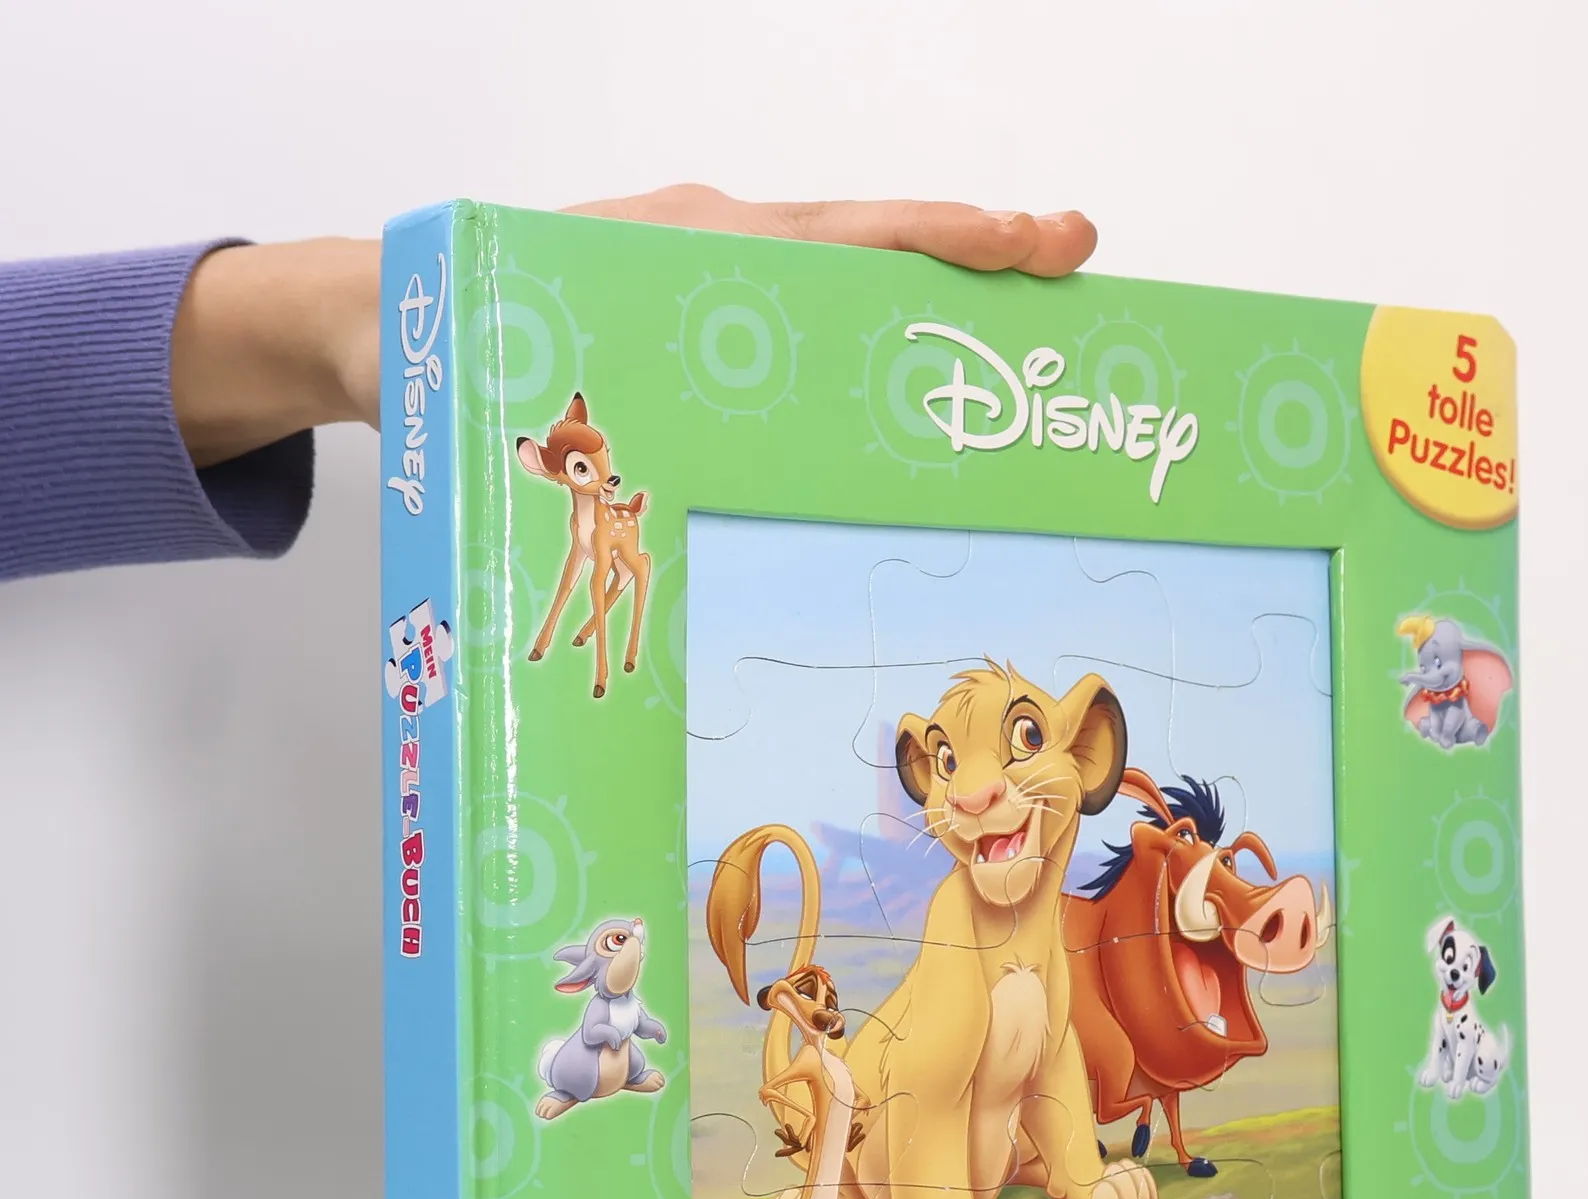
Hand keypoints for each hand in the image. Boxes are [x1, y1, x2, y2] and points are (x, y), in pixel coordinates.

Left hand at [170, 187, 1096, 467]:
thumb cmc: (452, 338)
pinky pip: (804, 303)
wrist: (390, 317)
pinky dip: (870, 319)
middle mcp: (721, 240)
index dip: (945, 241)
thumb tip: (632, 448)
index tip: (1028, 242)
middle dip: (978, 246)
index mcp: (697, 245)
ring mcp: (717, 265)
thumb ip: (567, 392)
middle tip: (1071, 253)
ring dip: (935, 286)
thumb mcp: (510, 355)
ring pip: (849, 266)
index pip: (848, 234)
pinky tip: (912, 369)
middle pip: (876, 235)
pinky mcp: (705, 299)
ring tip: (1022, 312)